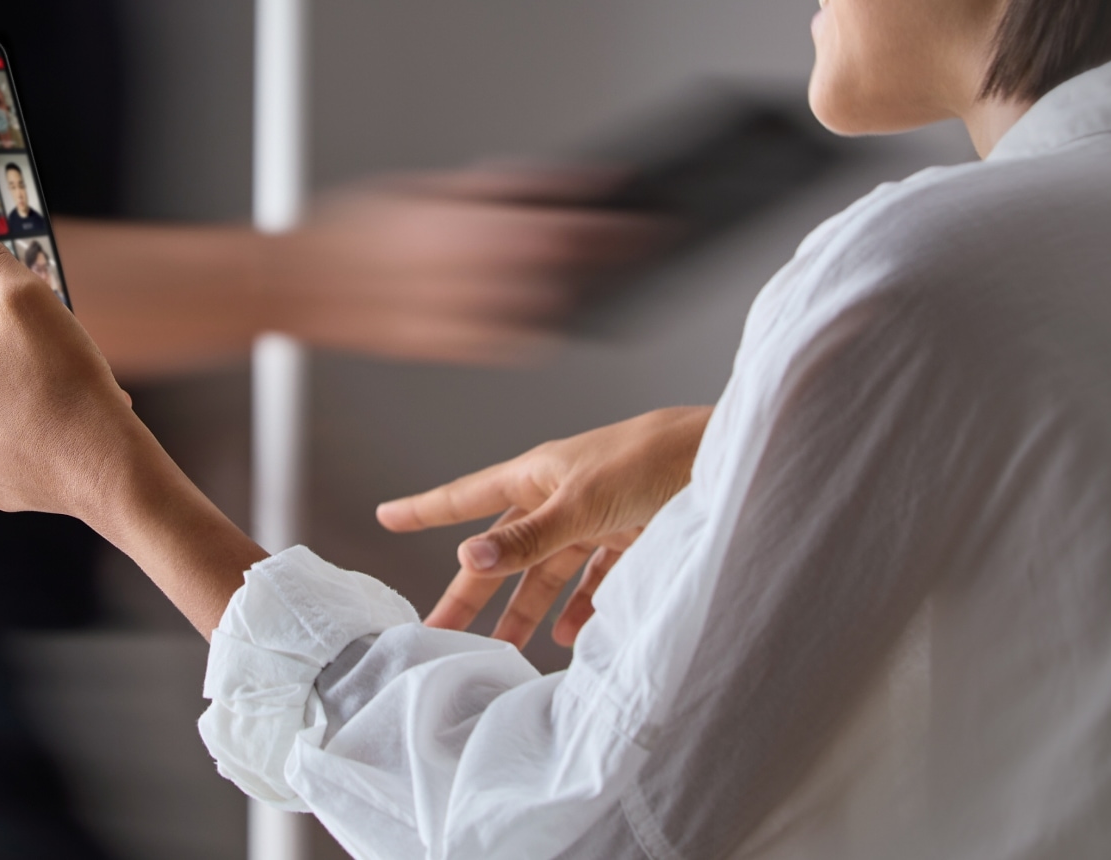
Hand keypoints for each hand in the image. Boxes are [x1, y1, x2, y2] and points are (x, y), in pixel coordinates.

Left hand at [0, 222, 268, 633]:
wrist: (104, 466)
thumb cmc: (67, 381)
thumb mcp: (30, 300)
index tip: (26, 292)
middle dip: (8, 346)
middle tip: (53, 347)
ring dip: (18, 389)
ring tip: (63, 388)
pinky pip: (5, 443)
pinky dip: (28, 431)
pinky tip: (59, 426)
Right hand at [271, 166, 657, 365]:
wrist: (304, 286)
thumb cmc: (355, 228)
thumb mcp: (431, 188)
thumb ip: (504, 189)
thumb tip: (568, 182)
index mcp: (479, 228)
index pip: (577, 226)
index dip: (627, 224)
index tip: (661, 217)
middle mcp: (483, 276)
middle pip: (578, 270)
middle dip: (619, 258)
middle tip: (649, 246)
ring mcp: (473, 318)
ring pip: (556, 310)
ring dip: (584, 292)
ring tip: (606, 275)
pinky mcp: (460, 348)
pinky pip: (523, 340)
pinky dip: (544, 322)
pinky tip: (553, 307)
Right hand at [374, 405, 710, 645]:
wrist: (724, 460)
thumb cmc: (650, 462)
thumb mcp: (581, 502)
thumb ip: (527, 536)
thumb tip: (467, 559)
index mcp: (538, 476)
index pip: (468, 498)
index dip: (426, 510)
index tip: (386, 517)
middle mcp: (560, 497)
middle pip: (504, 552)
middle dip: (473, 593)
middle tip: (440, 633)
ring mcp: (596, 519)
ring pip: (549, 573)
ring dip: (528, 609)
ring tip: (509, 650)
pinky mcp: (631, 538)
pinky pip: (595, 579)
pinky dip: (584, 607)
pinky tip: (577, 635)